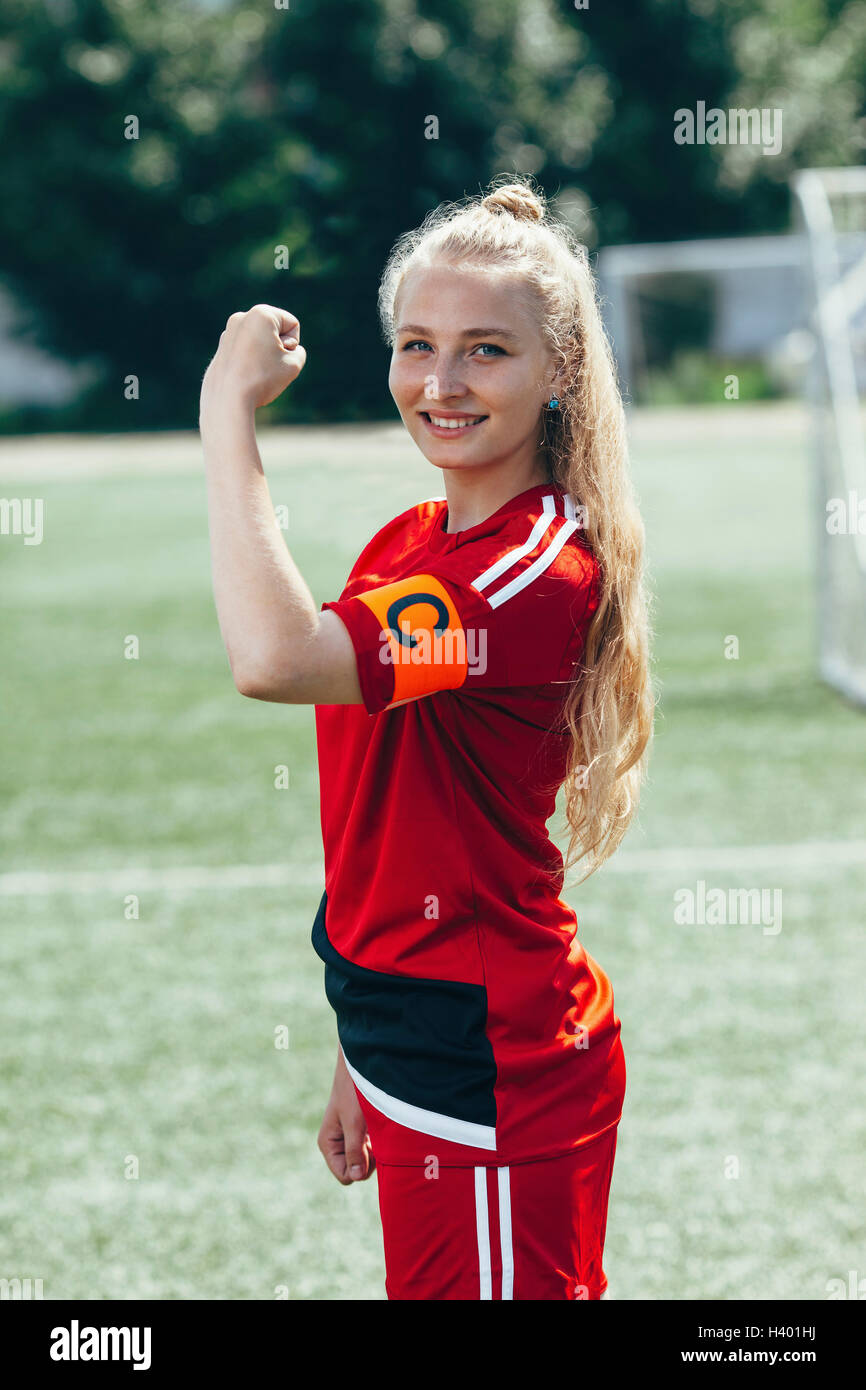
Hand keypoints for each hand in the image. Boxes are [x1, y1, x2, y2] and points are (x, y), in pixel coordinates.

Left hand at [201, 303, 306, 411]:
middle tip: (269, 366)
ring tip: (256, 372)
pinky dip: (251, 362)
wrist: (229, 401)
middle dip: (278, 348)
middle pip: (275, 331)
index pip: (292, 324)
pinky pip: (246, 352)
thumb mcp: (294, 364)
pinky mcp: (221, 349)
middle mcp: (241, 317)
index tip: (281, 357)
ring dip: (265, 356)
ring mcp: (228, 333)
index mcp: (261, 313)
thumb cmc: (263, 379)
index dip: (294, 345)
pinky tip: (246, 377)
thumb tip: (281, 350)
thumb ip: (297, 351)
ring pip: (260, 342)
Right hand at [317, 1051, 375, 1185]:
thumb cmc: (355, 1090)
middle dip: (370, 1159)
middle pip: (357, 1170)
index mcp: (328, 1144)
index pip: (346, 1175)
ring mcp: (350, 1137)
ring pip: (366, 1159)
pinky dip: (380, 1141)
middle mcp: (338, 1143)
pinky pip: (372, 1148)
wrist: (362, 1064)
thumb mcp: (355, 1122)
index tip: (371, 1148)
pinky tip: (383, 1125)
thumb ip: (354, 1151)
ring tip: (379, 1128)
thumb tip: (356, 1177)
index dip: (360, 1168)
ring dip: (377, 1149)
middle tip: (377, 1136)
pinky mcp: (362, 1129)